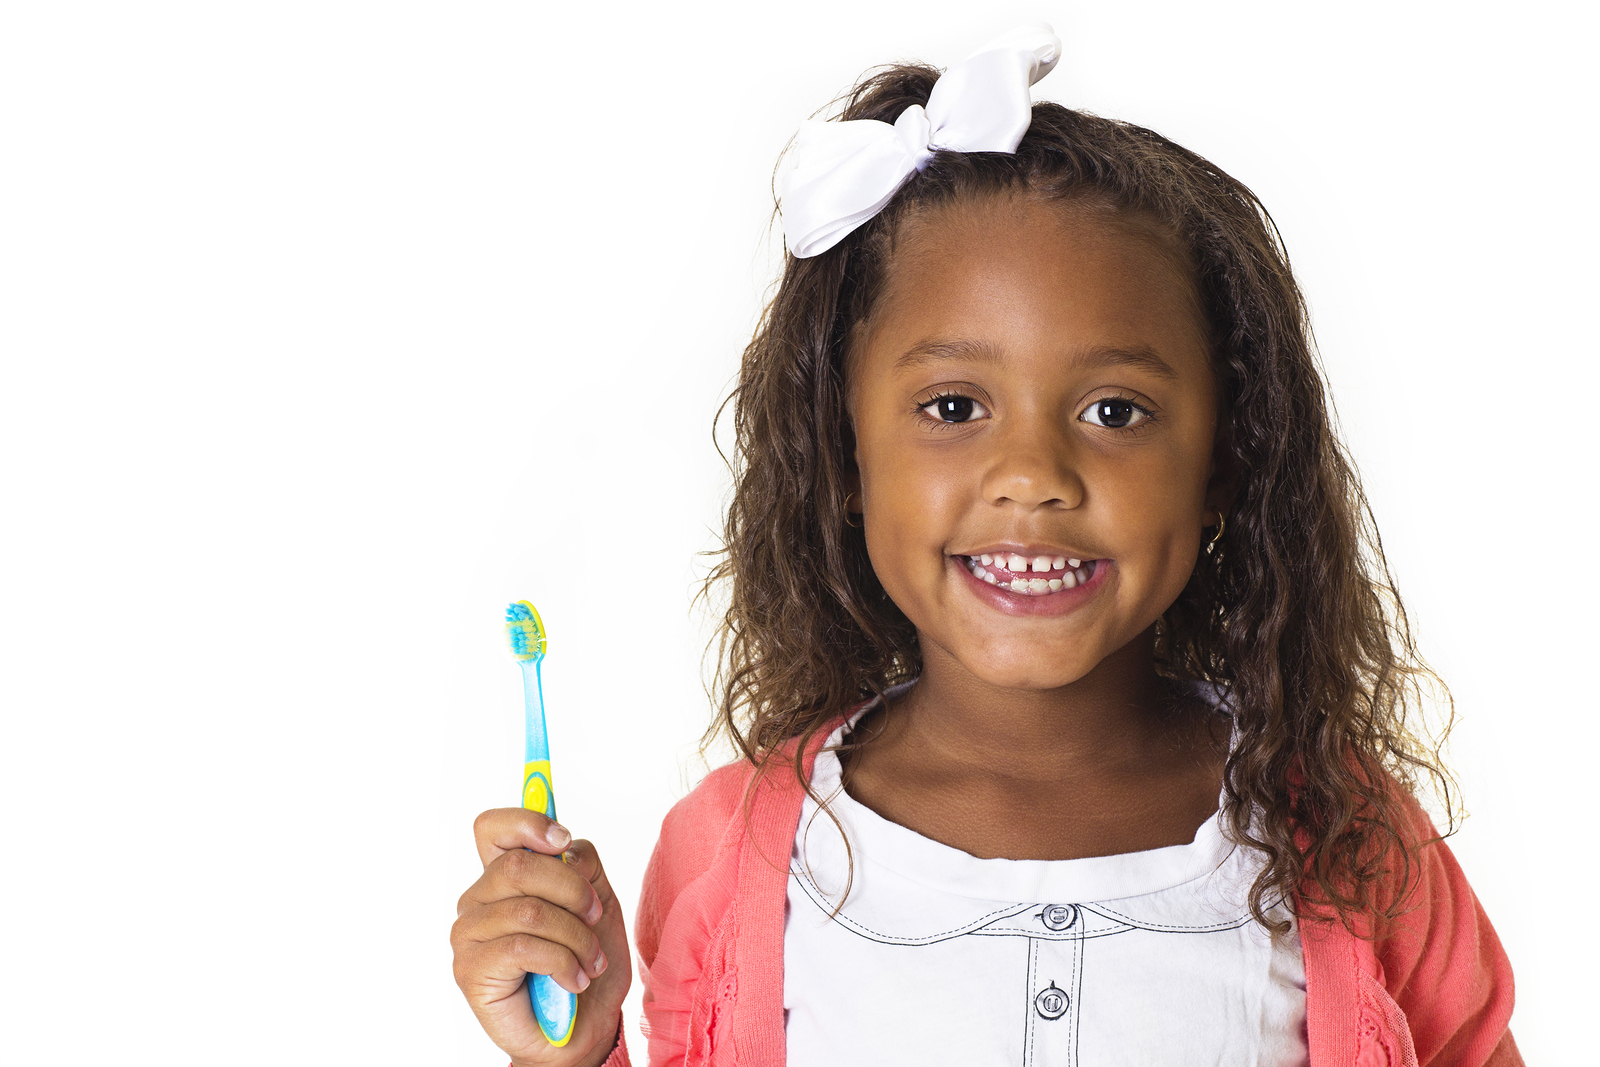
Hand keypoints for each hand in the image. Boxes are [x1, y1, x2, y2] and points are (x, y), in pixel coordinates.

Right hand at [453, 809, 631, 1066]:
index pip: (493, 828)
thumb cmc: (585, 962)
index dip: (525, 821)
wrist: (584, 1028)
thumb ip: (581, 865)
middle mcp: (478, 899)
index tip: (561, 840)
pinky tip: (574, 980)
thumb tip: (564, 850)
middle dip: (573, 890)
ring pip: (529, 910)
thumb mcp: (597, 902)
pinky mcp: (470, 969)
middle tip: (594, 916)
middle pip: (520, 866)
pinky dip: (563, 962)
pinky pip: (523, 947)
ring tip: (590, 961)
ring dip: (576, 936)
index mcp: (503, 876)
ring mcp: (469, 934)